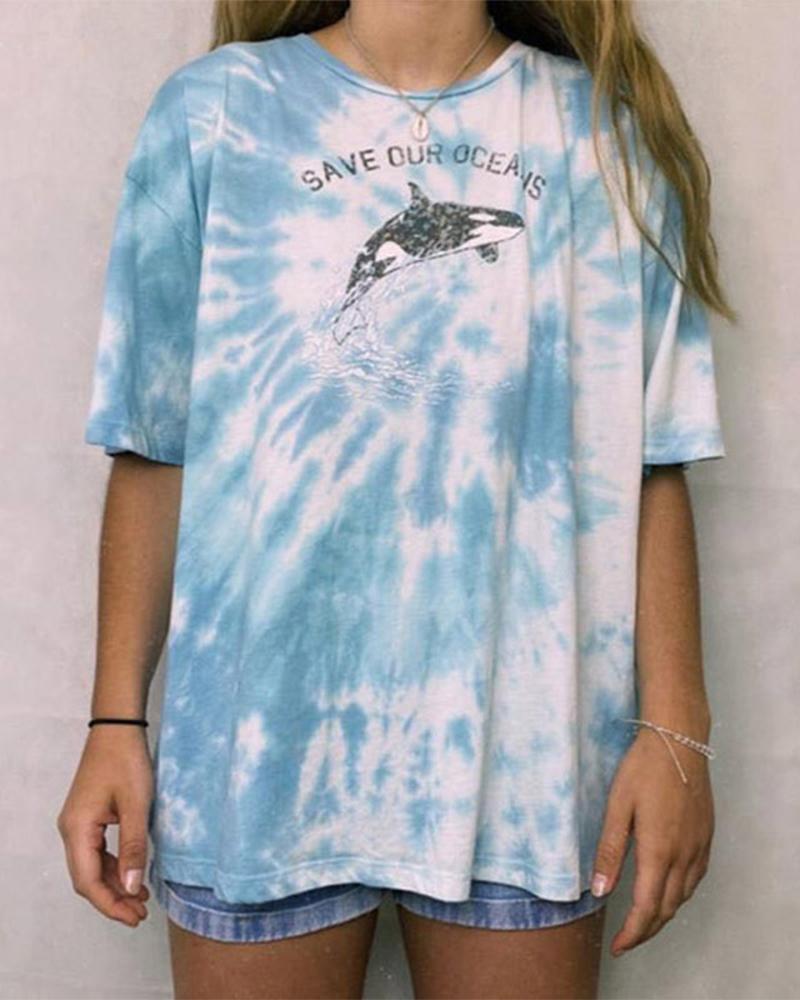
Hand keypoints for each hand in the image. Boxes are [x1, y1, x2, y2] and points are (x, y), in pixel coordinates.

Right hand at [56, 725, 153, 926]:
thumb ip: (134, 847)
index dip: (110, 904)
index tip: (134, 917)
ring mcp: (79, 824)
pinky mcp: (89, 817)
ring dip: (115, 884)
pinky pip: (98, 851)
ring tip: (141, 900)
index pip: (87, 881)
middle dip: (113, 899)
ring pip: (93, 866)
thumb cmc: (126, 761)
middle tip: (141, 914)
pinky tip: (133, 874)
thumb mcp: (136, 805)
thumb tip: (133, 887)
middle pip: (87, 878)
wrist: (117, 729)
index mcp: (77, 830)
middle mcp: (71, 831)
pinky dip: (115, 866)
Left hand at [590, 726, 714, 956]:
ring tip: (643, 920)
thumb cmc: (643, 769)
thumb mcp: (618, 807)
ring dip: (664, 913)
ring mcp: (699, 846)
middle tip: (626, 939)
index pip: (647, 908)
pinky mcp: (707, 836)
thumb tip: (599, 891)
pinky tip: (668, 890)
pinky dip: (680, 894)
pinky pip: (696, 878)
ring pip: (684, 896)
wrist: (679, 740)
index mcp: (659, 851)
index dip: (633, 934)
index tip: (618, 946)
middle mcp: (684, 855)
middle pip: (667, 909)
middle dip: (647, 930)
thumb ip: (609, 851)